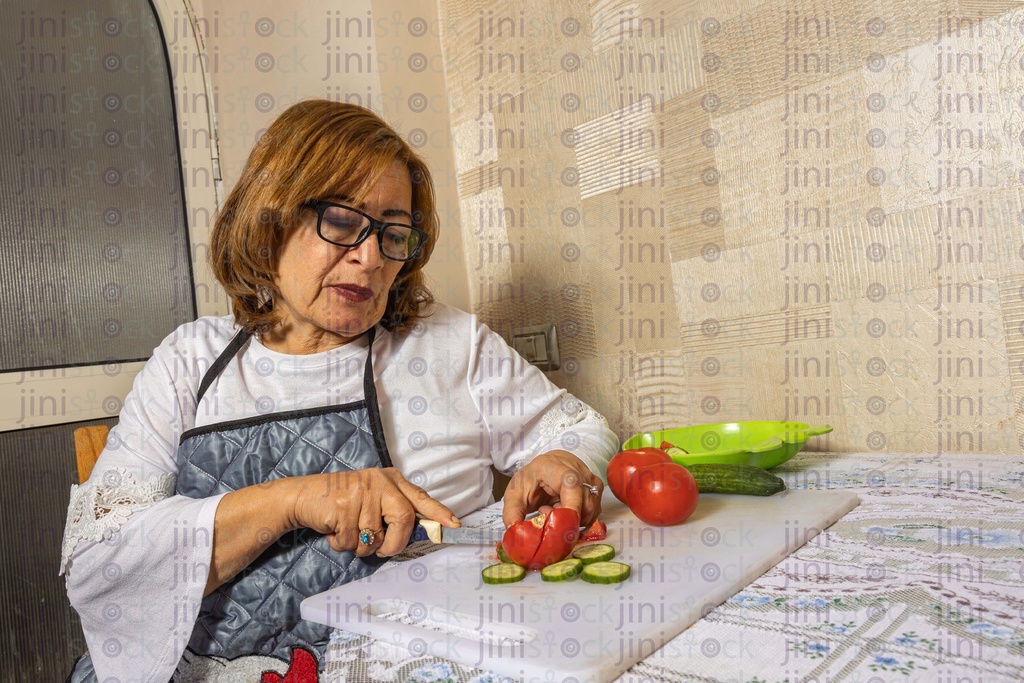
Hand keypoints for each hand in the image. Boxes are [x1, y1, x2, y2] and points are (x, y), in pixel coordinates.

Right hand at [287, 468, 458, 556]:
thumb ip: (393, 511)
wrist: (303, 496)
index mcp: (390, 480)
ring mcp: (361, 492)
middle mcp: (378, 482)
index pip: (419, 497)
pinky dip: (342, 544)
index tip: (454, 524)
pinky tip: (334, 529)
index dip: (438, 512)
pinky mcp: (343, 506)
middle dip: (394, 543)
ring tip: (347, 530)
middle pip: (403, 519)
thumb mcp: (371, 498)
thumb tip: (417, 534)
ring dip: (360, 545)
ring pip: (374, 537)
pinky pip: (351, 541)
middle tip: (383, 550)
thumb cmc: (341, 502)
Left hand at [502, 450, 602, 527]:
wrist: (545, 468)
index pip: (571, 484)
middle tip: (546, 514)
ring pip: (591, 510)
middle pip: (584, 502)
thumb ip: (512, 514)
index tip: (562, 525)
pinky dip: (579, 518)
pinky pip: (593, 512)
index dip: (571, 508)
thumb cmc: (531, 480)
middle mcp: (577, 469)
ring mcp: (590, 478)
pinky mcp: (597, 489)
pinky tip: (565, 510)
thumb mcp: (515, 495)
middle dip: (567, 519)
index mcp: (553, 466)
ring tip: (554, 509)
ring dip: (573, 519)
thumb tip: (515, 534)